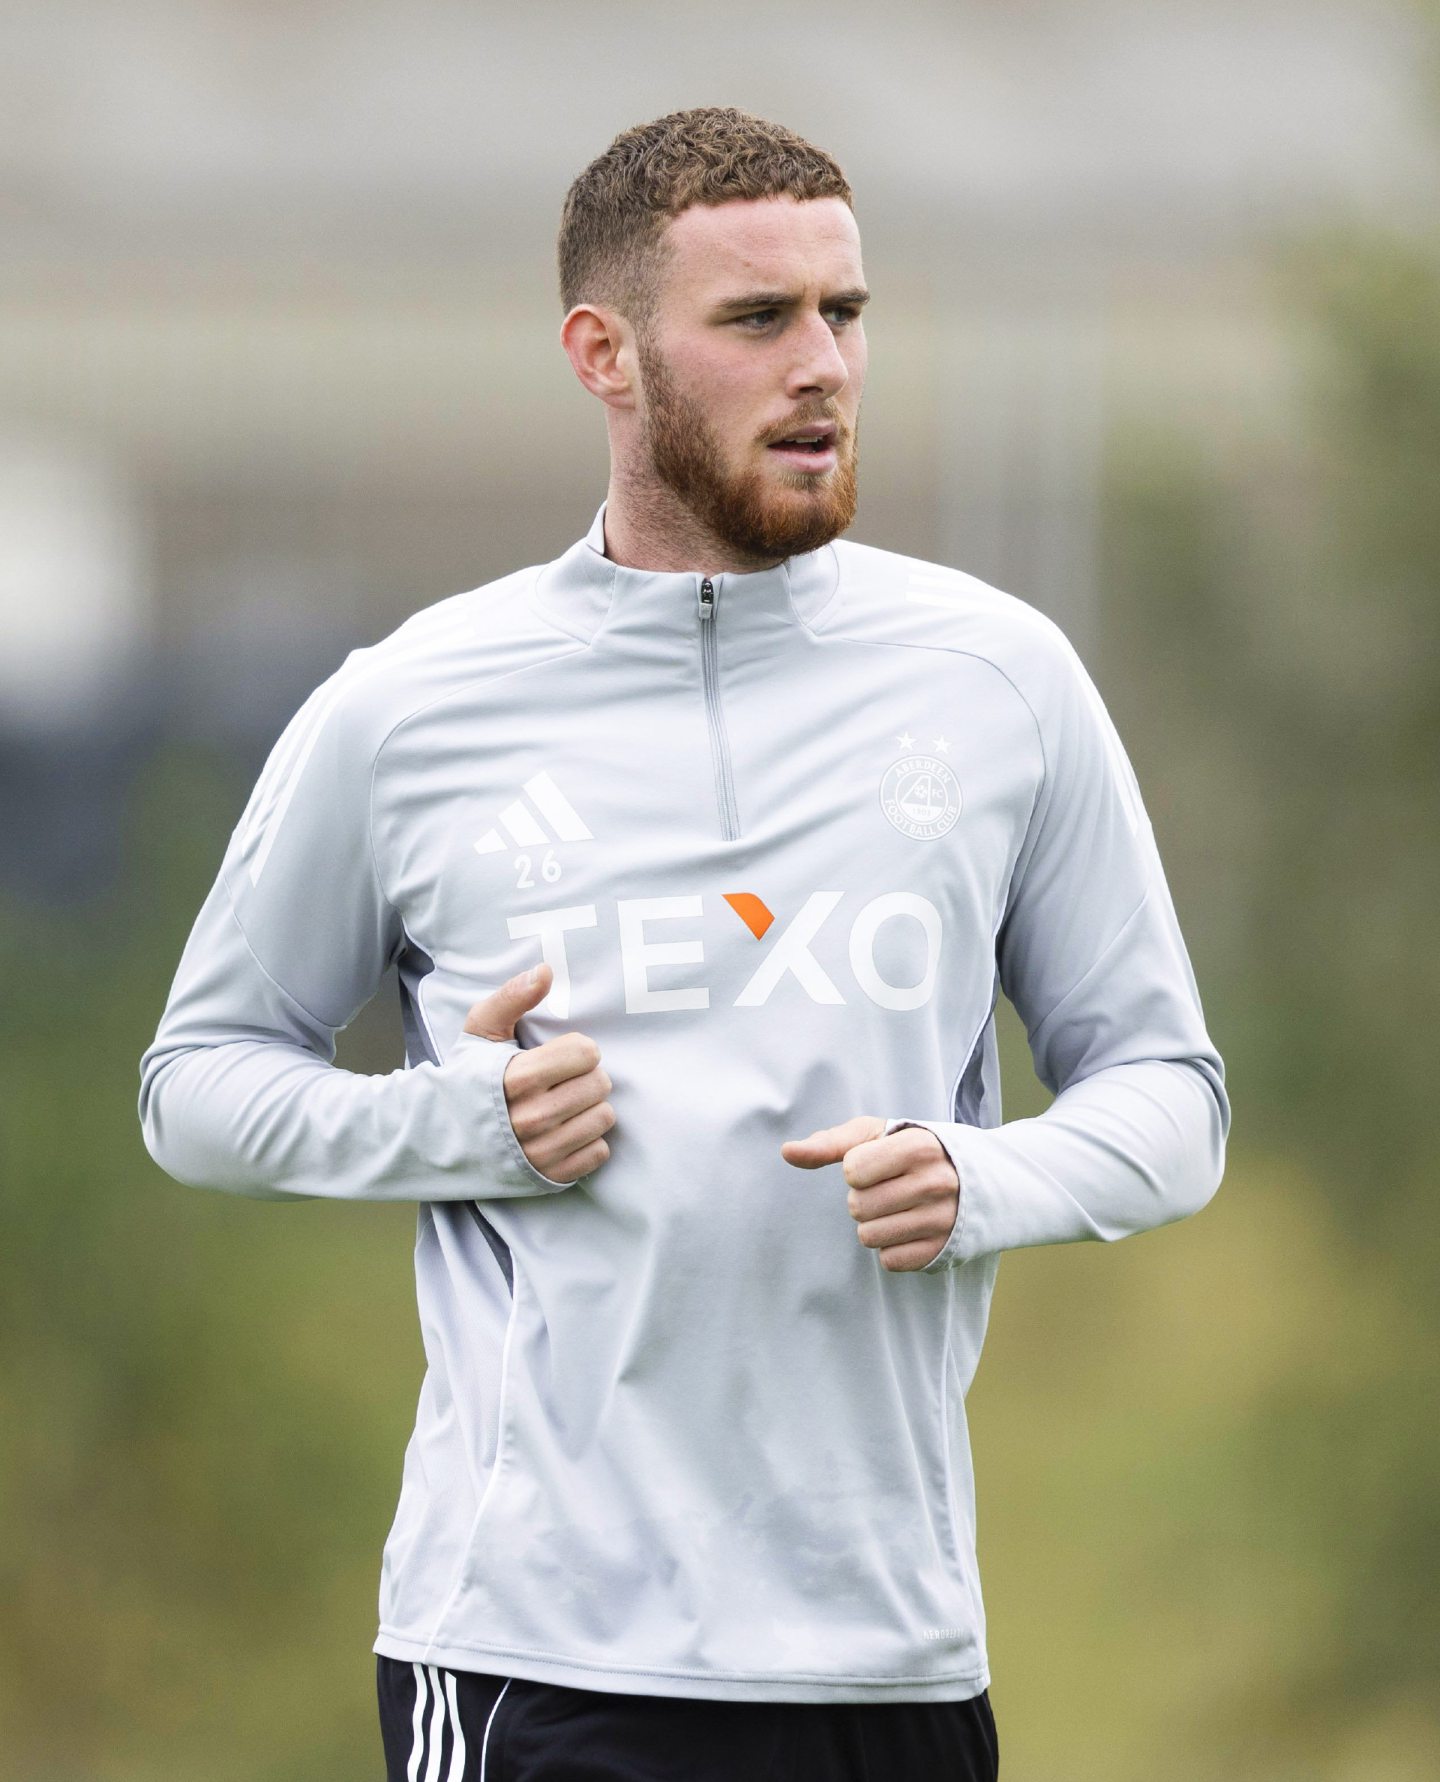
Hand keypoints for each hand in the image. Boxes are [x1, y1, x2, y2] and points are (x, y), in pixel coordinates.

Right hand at [462, 962, 614, 1183]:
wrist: (436, 1139)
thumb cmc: (466, 1079)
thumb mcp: (480, 1032)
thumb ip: (512, 997)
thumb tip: (546, 970)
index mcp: (519, 1077)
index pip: (586, 1053)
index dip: (578, 1050)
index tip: (561, 1056)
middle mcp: (532, 1117)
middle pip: (600, 1085)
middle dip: (587, 1078)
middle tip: (565, 1082)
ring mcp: (541, 1151)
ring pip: (603, 1119)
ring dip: (590, 1109)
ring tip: (566, 1105)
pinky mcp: (548, 1177)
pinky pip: (598, 1154)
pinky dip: (588, 1142)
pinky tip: (566, 1132)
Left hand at [781, 1116, 958, 1271]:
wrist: (979, 1179)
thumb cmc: (911, 1152)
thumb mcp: (877, 1134)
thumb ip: (831, 1142)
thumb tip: (787, 1152)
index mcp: (919, 1147)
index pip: (852, 1170)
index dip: (856, 1168)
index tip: (878, 1164)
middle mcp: (935, 1183)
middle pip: (858, 1207)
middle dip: (864, 1198)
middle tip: (889, 1188)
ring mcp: (943, 1220)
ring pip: (870, 1237)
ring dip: (875, 1224)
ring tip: (899, 1208)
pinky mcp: (943, 1251)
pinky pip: (890, 1261)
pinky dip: (892, 1247)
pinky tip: (910, 1228)